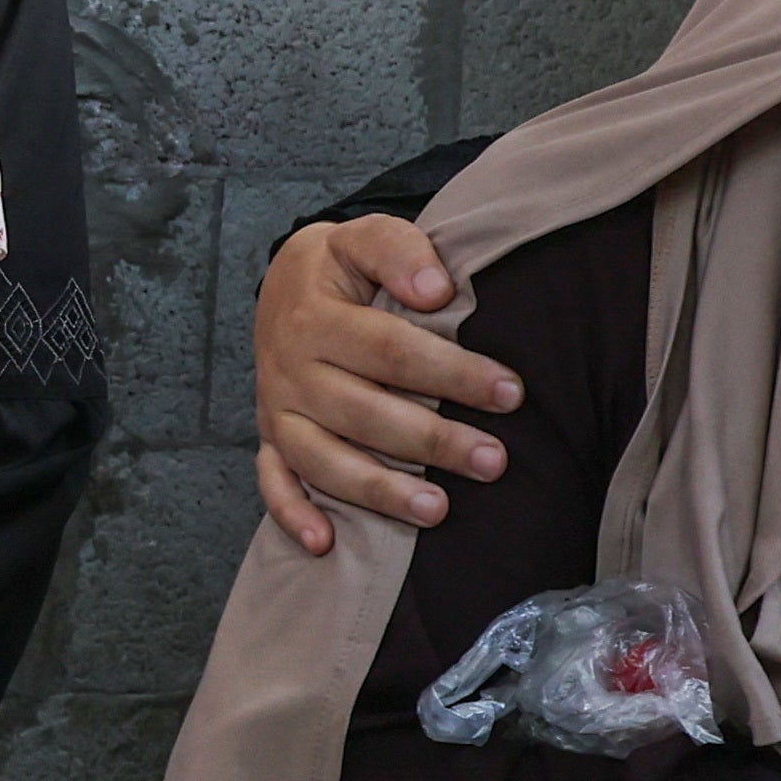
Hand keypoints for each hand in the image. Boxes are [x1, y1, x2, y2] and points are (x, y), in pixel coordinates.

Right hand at [253, 216, 518, 552]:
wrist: (281, 284)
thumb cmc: (340, 268)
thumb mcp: (363, 236)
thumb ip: (399, 250)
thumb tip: (436, 290)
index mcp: (315, 318)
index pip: (391, 351)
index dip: (452, 373)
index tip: (509, 392)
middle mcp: (290, 370)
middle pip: (365, 413)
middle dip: (434, 441)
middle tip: (495, 461)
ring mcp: (278, 411)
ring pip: (324, 460)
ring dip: (379, 490)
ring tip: (438, 509)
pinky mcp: (271, 440)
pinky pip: (274, 483)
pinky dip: (293, 514)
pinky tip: (327, 543)